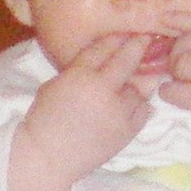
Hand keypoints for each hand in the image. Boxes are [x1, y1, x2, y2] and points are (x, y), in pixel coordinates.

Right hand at [9, 32, 150, 190]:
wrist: (46, 158)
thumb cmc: (43, 120)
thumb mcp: (54, 84)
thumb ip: (80, 69)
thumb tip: (103, 59)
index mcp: (80, 76)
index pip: (103, 49)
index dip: (116, 38)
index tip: (126, 32)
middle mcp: (103, 90)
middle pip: (127, 60)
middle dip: (139, 46)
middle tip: (147, 39)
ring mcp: (119, 112)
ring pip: (139, 88)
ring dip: (137, 84)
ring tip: (136, 80)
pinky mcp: (127, 131)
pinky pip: (144, 111)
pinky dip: (140, 105)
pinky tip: (134, 103)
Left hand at [159, 13, 190, 186]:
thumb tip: (189, 35)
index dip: (182, 19)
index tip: (165, 18)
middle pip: (189, 40)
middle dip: (177, 51)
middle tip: (177, 65)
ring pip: (181, 63)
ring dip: (173, 72)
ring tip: (180, 81)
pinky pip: (175, 90)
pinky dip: (168, 91)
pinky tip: (173, 94)